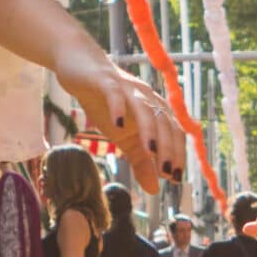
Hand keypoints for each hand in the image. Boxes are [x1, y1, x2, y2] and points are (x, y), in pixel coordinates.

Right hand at [54, 44, 183, 187]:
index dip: (177, 154)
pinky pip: (115, 93)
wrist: (79, 67)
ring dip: (149, 131)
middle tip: (167, 172)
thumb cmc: (105, 102)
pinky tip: (118, 125)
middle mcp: (146, 97)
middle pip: (164, 122)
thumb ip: (140, 160)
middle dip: (168, 148)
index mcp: (154, 110)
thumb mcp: (123, 136)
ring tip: (150, 152)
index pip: (173, 133)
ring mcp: (127, 88)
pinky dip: (118, 108)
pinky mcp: (105, 80)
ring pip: (145, 109)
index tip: (176, 178)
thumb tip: (154, 189)